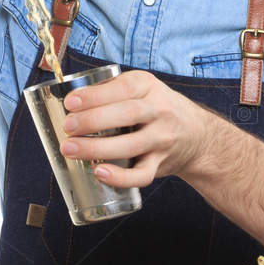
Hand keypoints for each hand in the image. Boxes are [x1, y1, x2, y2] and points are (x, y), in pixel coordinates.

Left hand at [58, 70, 219, 188]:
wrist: (197, 134)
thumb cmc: (155, 109)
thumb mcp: (141, 89)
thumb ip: (110, 90)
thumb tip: (65, 99)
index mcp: (148, 86)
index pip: (123, 88)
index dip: (96, 96)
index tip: (70, 103)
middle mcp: (159, 110)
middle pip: (127, 114)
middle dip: (93, 120)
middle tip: (67, 127)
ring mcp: (162, 138)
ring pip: (131, 145)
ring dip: (97, 149)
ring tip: (70, 150)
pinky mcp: (161, 163)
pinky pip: (142, 174)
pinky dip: (121, 177)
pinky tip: (100, 173)